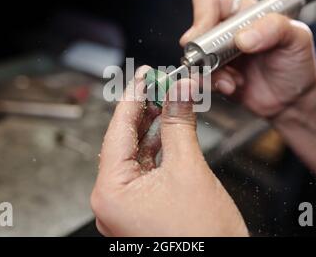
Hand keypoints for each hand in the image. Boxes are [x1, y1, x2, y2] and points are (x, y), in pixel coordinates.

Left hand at [91, 66, 247, 235]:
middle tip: (159, 84)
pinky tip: (168, 130)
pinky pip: (144, 170)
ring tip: (166, 100)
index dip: (133, 97)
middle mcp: (112, 202)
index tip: (144, 75)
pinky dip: (157, 148)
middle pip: (124, 141)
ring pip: (135, 155)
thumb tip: (179, 92)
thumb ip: (180, 125)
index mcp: (111, 193)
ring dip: (152, 127)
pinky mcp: (141, 209)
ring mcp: (126, 207)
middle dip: (144, 110)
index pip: (118, 130)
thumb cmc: (203, 239)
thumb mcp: (190, 170)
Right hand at [180, 0, 315, 117]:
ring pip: (195, 59)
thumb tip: (243, 37)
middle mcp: (227, 32)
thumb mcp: (297, 38)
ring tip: (232, 81)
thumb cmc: (297, 63)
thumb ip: (274, 28)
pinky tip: (232, 86)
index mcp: (244, 12)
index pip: (211, 1)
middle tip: (214, 62)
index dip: (203, 16)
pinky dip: (212, 85)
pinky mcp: (216, 76)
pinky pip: (200, 79)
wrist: (294, 99)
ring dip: (209, 73)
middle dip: (202, 51)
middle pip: (197, 31)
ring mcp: (219, 55)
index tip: (203, 35)